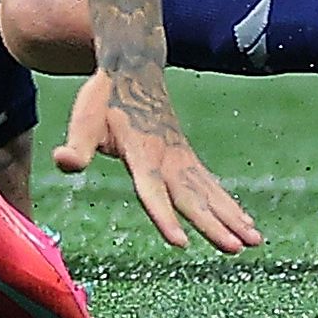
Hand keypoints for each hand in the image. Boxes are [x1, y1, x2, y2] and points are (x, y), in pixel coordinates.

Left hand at [45, 69, 259, 254]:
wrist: (133, 69)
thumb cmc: (104, 99)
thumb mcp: (84, 119)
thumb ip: (77, 145)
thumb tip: (63, 163)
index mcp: (141, 152)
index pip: (152, 190)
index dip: (165, 217)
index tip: (181, 242)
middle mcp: (167, 158)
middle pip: (191, 198)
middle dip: (213, 225)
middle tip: (234, 247)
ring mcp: (182, 158)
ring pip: (210, 193)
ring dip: (232, 218)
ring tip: (254, 241)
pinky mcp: (188, 159)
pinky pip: (213, 186)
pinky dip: (230, 205)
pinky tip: (247, 224)